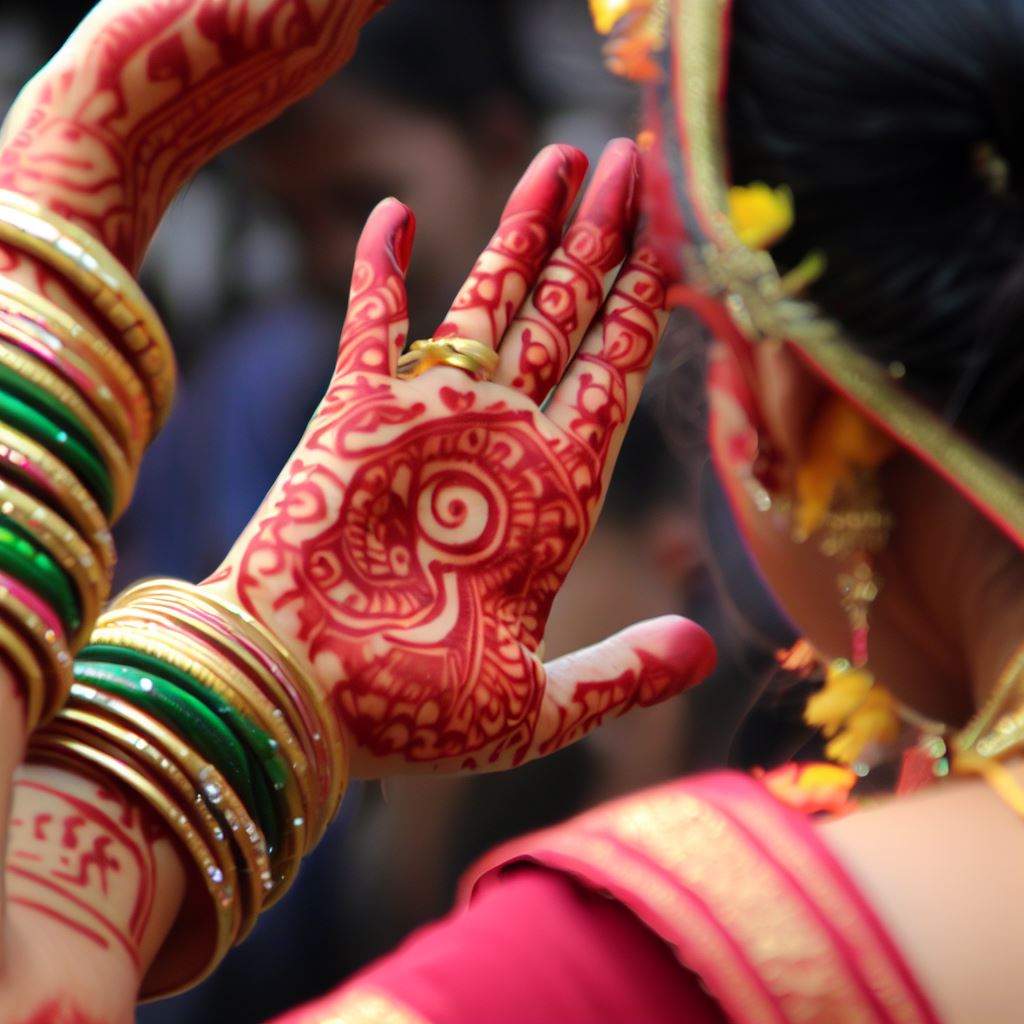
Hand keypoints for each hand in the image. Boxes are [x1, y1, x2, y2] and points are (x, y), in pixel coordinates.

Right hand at [207, 141, 714, 776]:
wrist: (300, 710)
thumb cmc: (412, 721)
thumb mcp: (538, 707)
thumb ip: (622, 674)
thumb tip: (700, 650)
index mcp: (554, 501)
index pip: (615, 379)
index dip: (647, 308)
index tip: (675, 238)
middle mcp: (500, 448)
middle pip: (566, 319)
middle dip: (602, 240)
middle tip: (633, 158)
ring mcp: (429, 425)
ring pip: (489, 301)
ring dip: (523, 229)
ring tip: (562, 156)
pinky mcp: (352, 419)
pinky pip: (370, 325)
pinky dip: (381, 271)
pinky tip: (397, 214)